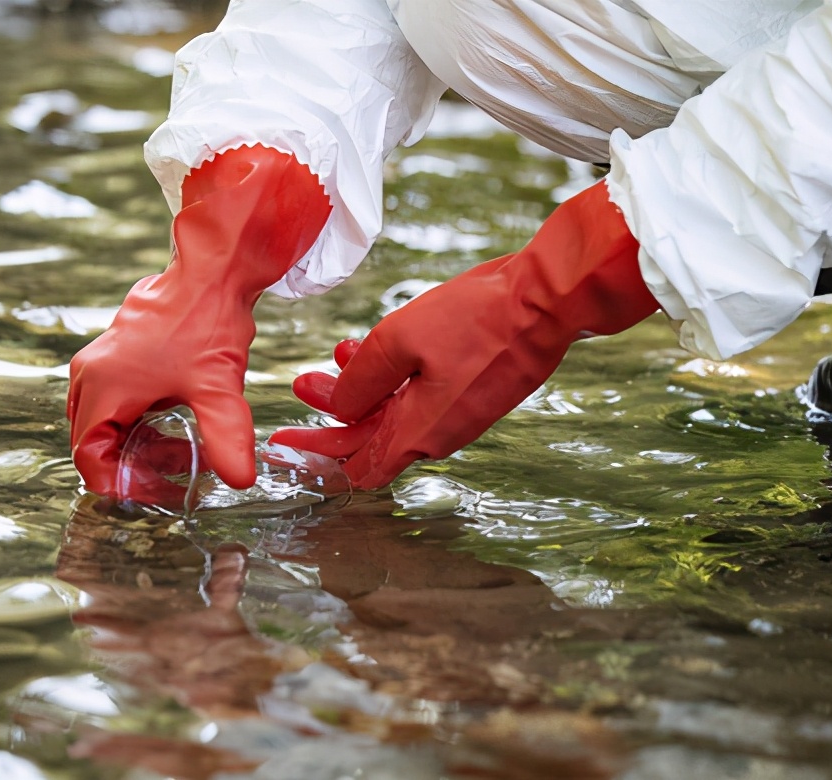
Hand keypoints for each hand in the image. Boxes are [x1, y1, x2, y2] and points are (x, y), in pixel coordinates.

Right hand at [67, 146, 329, 494]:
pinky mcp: (116, 353)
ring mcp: (100, 362)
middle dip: (132, 465)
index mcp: (103, 387)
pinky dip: (139, 422)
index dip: (120, 484)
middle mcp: (91, 375)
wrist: (211, 270)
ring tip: (184, 452)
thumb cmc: (208, 322)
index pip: (88, 458)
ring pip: (104, 422)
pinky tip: (177, 424)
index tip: (156, 492)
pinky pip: (114, 401)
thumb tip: (240, 480)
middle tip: (176, 475)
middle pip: (94, 442)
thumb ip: (226, 437)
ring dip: (137, 444)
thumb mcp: (219, 387)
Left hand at [271, 182, 659, 488]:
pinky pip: (421, 396)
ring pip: (395, 413)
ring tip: (336, 355)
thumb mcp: (399, 341)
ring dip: (362, 389)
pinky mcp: (475, 391)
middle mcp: (439, 433)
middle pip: (372, 440)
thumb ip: (360, 381)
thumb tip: (337, 410)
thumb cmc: (477, 319)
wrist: (546, 301)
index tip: (284, 442)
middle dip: (331, 414)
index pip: (357, 467)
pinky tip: (377, 345)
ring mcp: (460, 413)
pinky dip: (392, 378)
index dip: (316, 457)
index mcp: (419, 432)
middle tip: (303, 385)